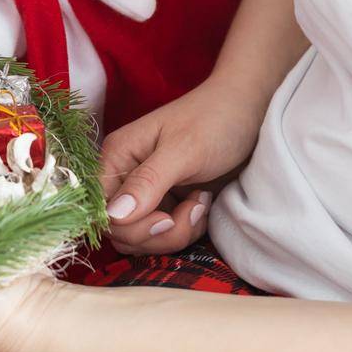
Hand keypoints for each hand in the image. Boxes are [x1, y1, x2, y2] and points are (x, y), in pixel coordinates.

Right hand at [100, 76, 267, 254]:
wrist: (249, 112)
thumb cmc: (215, 121)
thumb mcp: (183, 151)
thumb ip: (147, 183)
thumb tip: (113, 216)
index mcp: (118, 157)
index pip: (102, 211)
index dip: (129, 226)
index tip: (166, 217)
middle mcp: (125, 176)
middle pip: (121, 231)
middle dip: (159, 233)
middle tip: (192, 210)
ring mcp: (146, 192)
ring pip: (143, 238)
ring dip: (175, 233)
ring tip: (200, 204)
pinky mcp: (167, 203)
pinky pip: (164, 235)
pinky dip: (186, 230)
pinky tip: (203, 205)